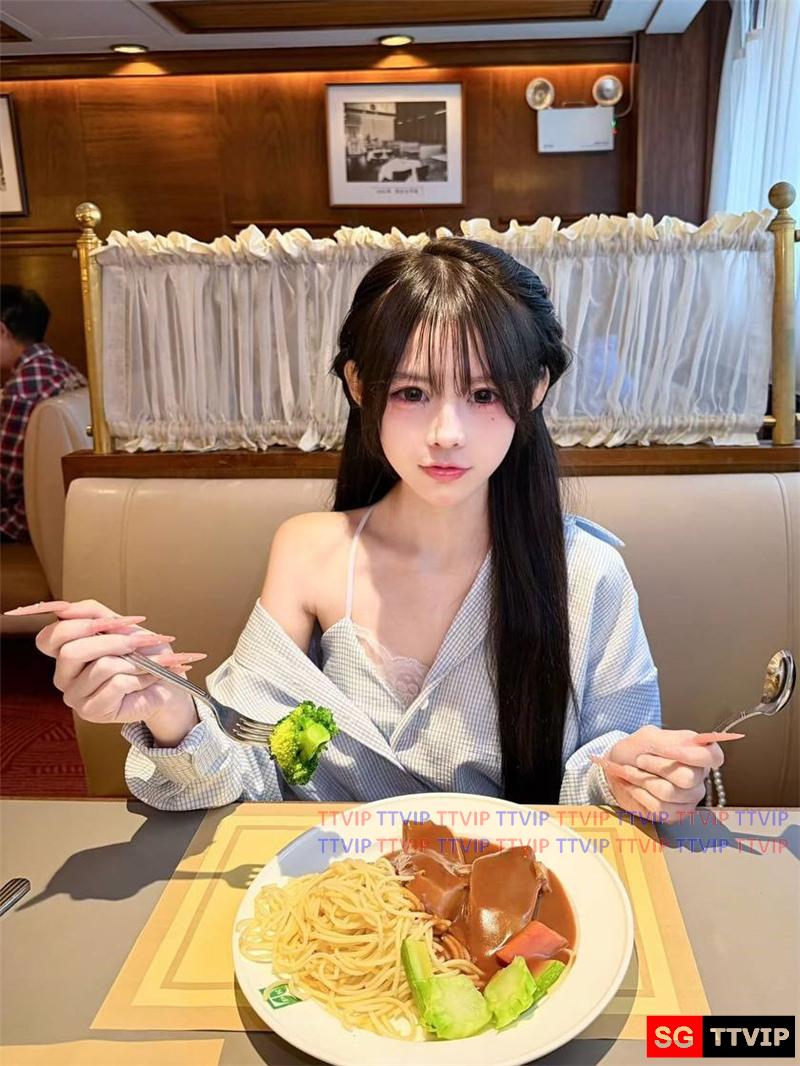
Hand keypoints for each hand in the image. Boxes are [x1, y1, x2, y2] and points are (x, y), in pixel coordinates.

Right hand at [4, 599, 205, 729]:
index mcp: (64, 652)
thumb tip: (66, 608)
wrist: (167, 684)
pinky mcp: (91, 712)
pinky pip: (115, 685)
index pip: (50, 637)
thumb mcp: (122, 626)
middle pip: (72, 651)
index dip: (79, 625)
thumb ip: (94, 613)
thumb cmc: (145, 655)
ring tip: (150, 664)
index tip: (112, 621)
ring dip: (134, 662)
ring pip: (101, 667)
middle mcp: (63, 676)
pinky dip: (139, 678)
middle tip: (140, 641)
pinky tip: (147, 680)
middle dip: (113, 641)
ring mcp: (74, 696)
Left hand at [592, 724, 744, 819]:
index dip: (690, 755)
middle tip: (640, 759)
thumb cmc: (634, 750)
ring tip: (630, 771)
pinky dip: (639, 794)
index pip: (714, 757)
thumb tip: (695, 743)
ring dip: (642, 780)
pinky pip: (659, 808)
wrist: (615, 768)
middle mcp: (698, 778)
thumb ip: (671, 740)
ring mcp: (689, 799)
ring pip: (669, 793)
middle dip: (656, 766)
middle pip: (687, 777)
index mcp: (697, 754)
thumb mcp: (649, 736)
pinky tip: (632, 786)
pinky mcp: (675, 814)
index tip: (665, 748)